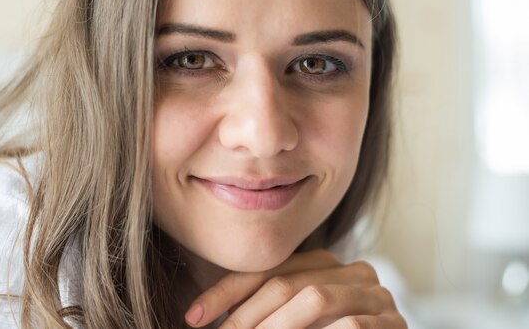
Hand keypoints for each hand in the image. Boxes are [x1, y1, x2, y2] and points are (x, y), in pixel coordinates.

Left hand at [183, 249, 406, 327]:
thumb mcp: (293, 322)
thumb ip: (266, 314)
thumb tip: (203, 315)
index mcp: (325, 265)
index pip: (268, 270)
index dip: (226, 292)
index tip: (193, 316)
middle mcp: (352, 272)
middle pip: (286, 282)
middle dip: (245, 315)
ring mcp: (378, 296)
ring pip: (315, 298)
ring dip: (274, 326)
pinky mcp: (394, 324)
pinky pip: (352, 325)